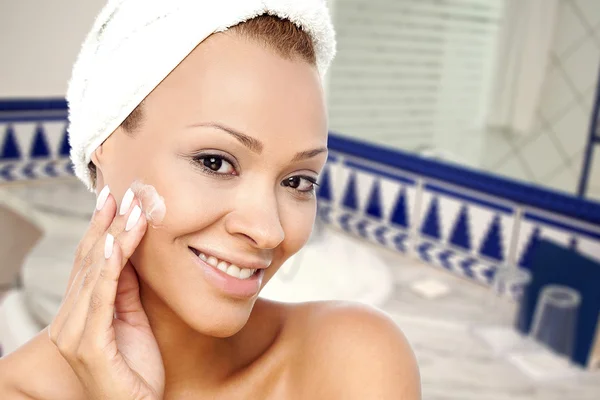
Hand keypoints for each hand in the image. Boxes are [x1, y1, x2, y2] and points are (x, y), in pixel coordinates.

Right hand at [48, 186, 164, 399]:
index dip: (101, 227)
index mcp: (82, 312)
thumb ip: (126, 290)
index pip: (91, 260)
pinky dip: (109, 269)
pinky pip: (102, 299)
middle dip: (108, 224)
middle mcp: (72, 319)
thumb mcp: (131, 319)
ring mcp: (77, 332)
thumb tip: (129, 252)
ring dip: (114, 236)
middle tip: (124, 190)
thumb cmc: (135, 368)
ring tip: (128, 207)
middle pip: (91, 260)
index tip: (113, 196)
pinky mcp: (91, 346)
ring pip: (97, 273)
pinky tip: (116, 244)